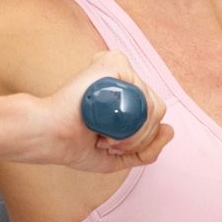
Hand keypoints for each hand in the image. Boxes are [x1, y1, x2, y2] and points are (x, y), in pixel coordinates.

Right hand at [29, 53, 175, 173]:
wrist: (51, 136)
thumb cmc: (75, 145)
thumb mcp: (117, 157)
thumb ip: (146, 150)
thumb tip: (170, 130)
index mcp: (124, 98)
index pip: (153, 117)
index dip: (139, 140)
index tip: (110, 147)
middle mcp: (125, 81)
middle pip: (157, 111)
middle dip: (138, 138)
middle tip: (108, 142)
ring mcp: (120, 71)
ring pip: (152, 105)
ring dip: (134, 133)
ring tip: (106, 135)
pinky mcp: (114, 63)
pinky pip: (142, 91)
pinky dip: (131, 116)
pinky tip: (108, 121)